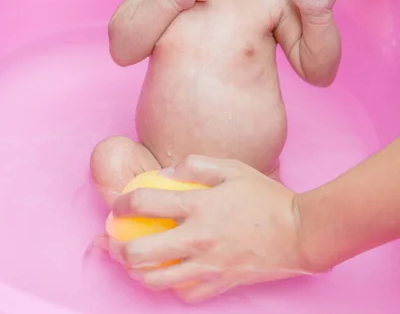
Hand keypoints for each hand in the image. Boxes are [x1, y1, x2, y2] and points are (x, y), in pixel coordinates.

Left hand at [104, 156, 312, 302]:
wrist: (299, 232)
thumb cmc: (265, 196)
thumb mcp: (232, 167)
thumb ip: (196, 165)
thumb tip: (166, 172)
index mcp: (199, 205)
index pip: (146, 203)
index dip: (123, 203)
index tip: (117, 205)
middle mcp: (198, 239)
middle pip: (141, 253)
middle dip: (117, 249)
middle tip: (111, 242)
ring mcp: (208, 266)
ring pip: (156, 281)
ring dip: (136, 272)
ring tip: (131, 263)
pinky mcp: (220, 285)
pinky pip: (185, 294)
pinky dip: (170, 287)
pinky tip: (168, 276)